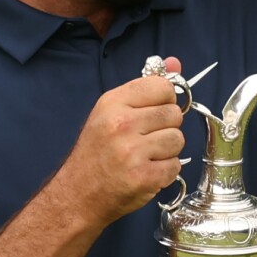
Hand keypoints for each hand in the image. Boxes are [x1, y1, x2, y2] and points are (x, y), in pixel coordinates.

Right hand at [52, 57, 185, 224]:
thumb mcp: (112, 112)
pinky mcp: (143, 177)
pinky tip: (145, 172)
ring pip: (178, 139)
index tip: (153, 111)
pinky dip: (165, 172)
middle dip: (165, 127)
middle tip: (145, 139)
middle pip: (174, 113)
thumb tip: (175, 62)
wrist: (78, 194)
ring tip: (144, 156)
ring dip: (167, 151)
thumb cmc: (97, 152)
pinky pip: (175, 166)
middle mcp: (121, 124)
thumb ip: (145, 87)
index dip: (164, 100)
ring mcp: (133, 152)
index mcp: (113, 103)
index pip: (162, 86)